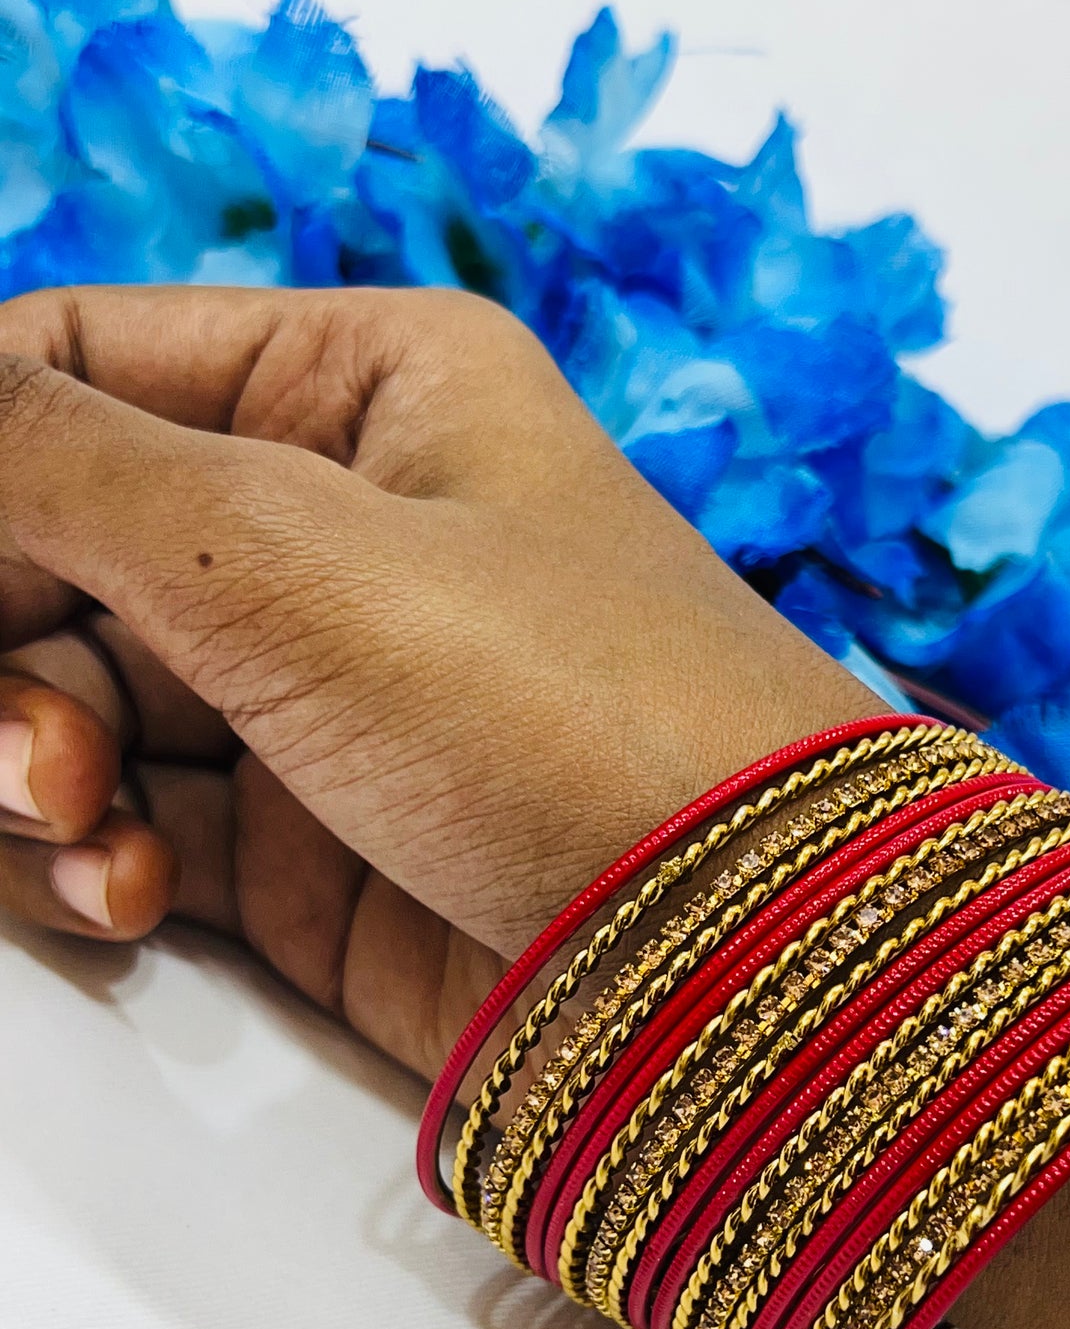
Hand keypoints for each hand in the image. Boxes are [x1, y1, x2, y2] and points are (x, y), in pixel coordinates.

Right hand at [0, 285, 869, 1074]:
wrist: (737, 960)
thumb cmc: (571, 712)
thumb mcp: (292, 551)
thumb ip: (60, 465)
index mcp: (362, 393)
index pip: (87, 368)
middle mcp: (340, 537)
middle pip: (60, 552)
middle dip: (5, 646)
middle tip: (26, 746)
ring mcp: (323, 705)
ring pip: (80, 704)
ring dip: (31, 764)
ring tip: (74, 819)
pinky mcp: (314, 858)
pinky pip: (134, 832)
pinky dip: (93, 863)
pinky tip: (124, 895)